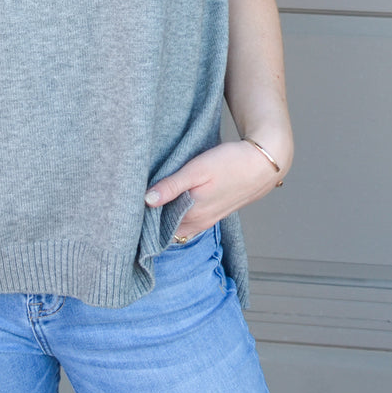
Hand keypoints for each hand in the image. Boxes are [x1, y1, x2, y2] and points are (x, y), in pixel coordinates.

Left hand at [144, 139, 285, 236]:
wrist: (263, 164)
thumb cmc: (230, 163)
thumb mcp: (197, 170)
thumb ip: (171, 186)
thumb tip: (146, 201)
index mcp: (192, 214)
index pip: (157, 227)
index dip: (142, 218)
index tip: (129, 207)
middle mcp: (198, 223)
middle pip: (166, 229)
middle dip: (150, 220)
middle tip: (133, 204)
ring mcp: (207, 221)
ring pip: (177, 226)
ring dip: (164, 218)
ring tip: (150, 202)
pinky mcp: (214, 213)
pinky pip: (189, 223)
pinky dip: (177, 216)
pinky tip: (172, 203)